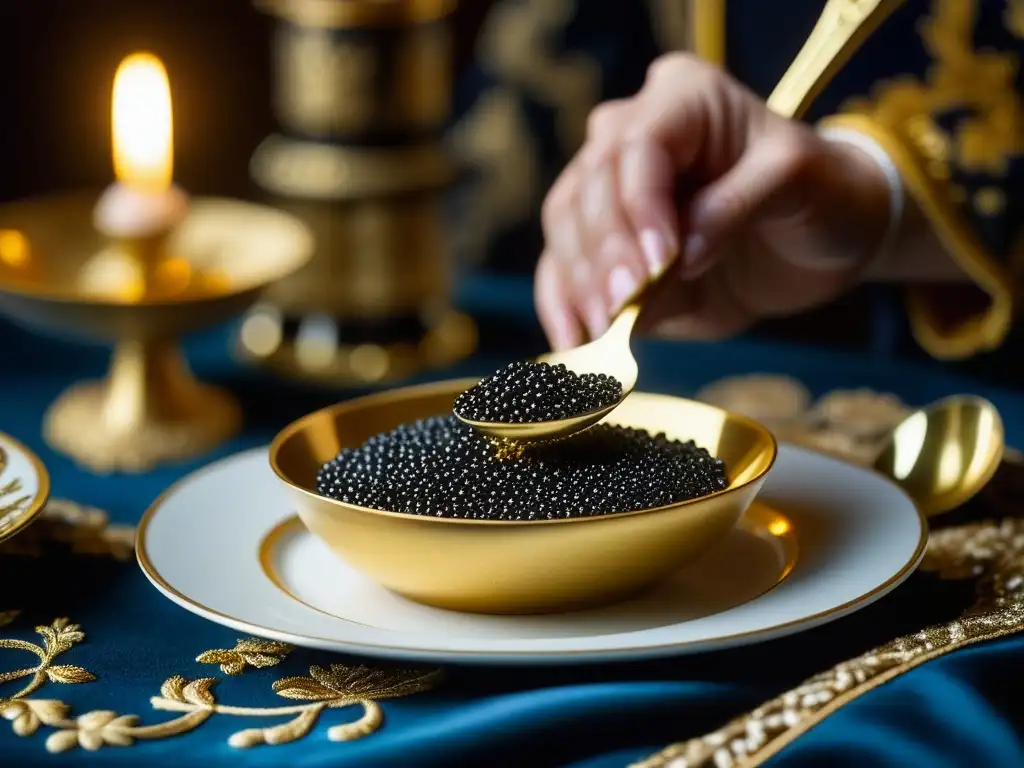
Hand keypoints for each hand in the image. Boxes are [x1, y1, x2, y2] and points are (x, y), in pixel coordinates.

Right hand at [534, 53, 891, 349]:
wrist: (820, 239)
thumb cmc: (820, 193)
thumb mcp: (797, 183)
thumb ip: (735, 208)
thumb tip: (678, 257)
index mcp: (682, 99)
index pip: (638, 146)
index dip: (639, 206)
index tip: (659, 264)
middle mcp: (630, 134)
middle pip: (589, 189)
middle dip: (604, 253)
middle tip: (622, 305)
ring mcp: (610, 190)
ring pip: (566, 229)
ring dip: (578, 283)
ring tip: (601, 329)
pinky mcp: (604, 245)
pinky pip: (564, 269)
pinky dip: (563, 306)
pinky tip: (570, 342)